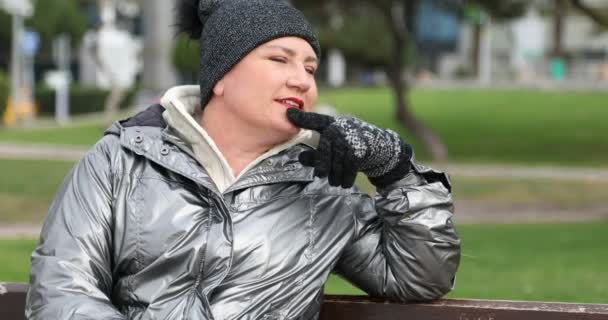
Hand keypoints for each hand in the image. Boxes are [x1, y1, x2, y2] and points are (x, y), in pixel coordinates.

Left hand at [287, 108, 411, 187]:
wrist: (383, 149)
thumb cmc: (354, 147)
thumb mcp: (334, 149)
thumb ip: (316, 153)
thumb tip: (300, 157)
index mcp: (332, 124)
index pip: (315, 121)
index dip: (302, 118)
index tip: (288, 114)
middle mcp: (341, 128)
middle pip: (324, 151)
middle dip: (323, 167)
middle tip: (322, 176)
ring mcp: (350, 138)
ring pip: (335, 161)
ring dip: (335, 175)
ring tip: (335, 182)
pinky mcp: (359, 150)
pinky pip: (348, 167)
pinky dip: (346, 178)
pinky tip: (345, 183)